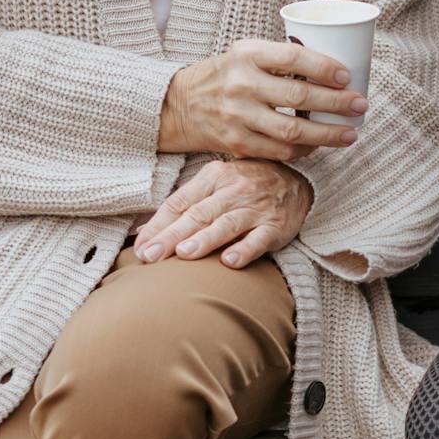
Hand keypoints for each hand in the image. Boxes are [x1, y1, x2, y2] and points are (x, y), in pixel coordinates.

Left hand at [134, 157, 313, 268]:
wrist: (299, 182)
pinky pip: (259, 239)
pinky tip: (229, 262)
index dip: (158, 224)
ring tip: (185, 254)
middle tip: (150, 255)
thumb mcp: (215, 183)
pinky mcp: (276, 226)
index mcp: (214, 176)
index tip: (140, 245)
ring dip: (205, 240)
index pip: (180, 201)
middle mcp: (234, 190)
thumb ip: (183, 204)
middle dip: (172, 236)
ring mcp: (256, 208)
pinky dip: (244, 250)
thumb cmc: (246, 185)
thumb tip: (142, 229)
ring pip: (227, 225)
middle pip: (198, 214)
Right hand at [157, 39, 365, 160]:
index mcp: (247, 54)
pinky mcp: (237, 143)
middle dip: (336, 103)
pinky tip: (319, 145)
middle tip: (360, 105)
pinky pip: (280, 150)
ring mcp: (238, 116)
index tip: (347, 76)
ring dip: (328, 133)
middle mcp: (241, 84)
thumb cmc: (225, 74)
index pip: (293, 57)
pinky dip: (304, 149)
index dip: (324, 67)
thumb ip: (280, 58)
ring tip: (350, 134)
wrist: (180, 104)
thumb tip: (334, 69)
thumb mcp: (245, 53)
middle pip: (299, 96)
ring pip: (293, 129)